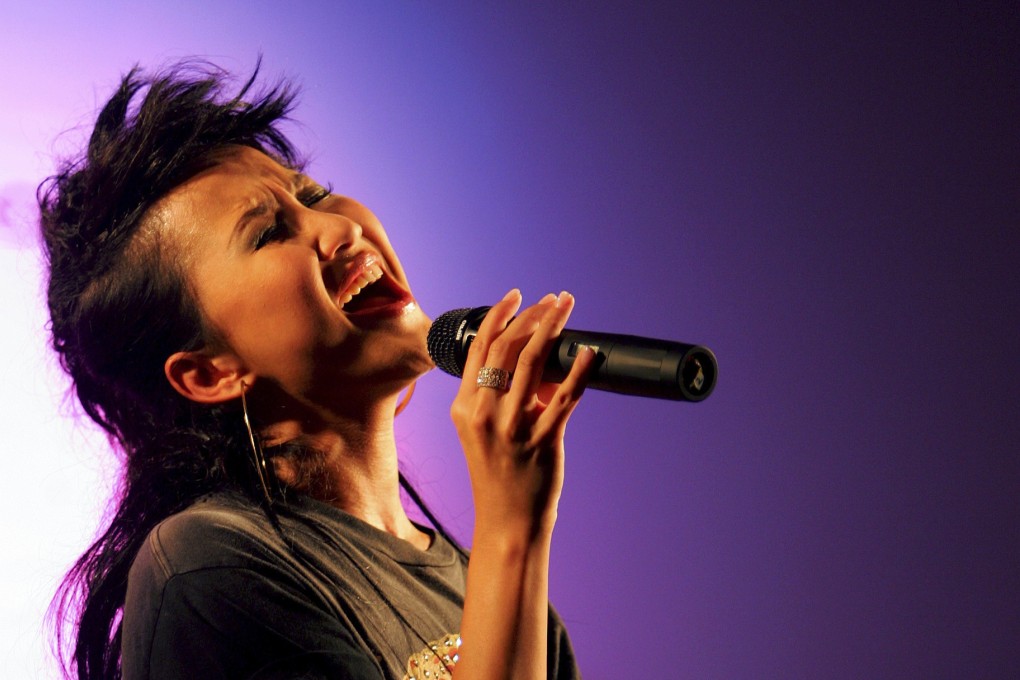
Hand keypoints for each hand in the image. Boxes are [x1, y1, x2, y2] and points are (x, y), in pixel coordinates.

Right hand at [450, 289, 594, 543]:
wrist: (506, 522)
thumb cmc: (498, 474)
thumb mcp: (483, 431)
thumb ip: (501, 396)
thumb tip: (540, 359)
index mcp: (463, 407)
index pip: (480, 348)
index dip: (500, 315)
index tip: (518, 296)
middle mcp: (483, 413)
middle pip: (506, 348)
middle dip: (532, 315)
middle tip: (554, 300)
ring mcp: (512, 428)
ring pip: (533, 363)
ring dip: (553, 328)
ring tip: (568, 308)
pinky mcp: (541, 442)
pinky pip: (565, 398)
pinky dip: (579, 371)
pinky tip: (590, 353)